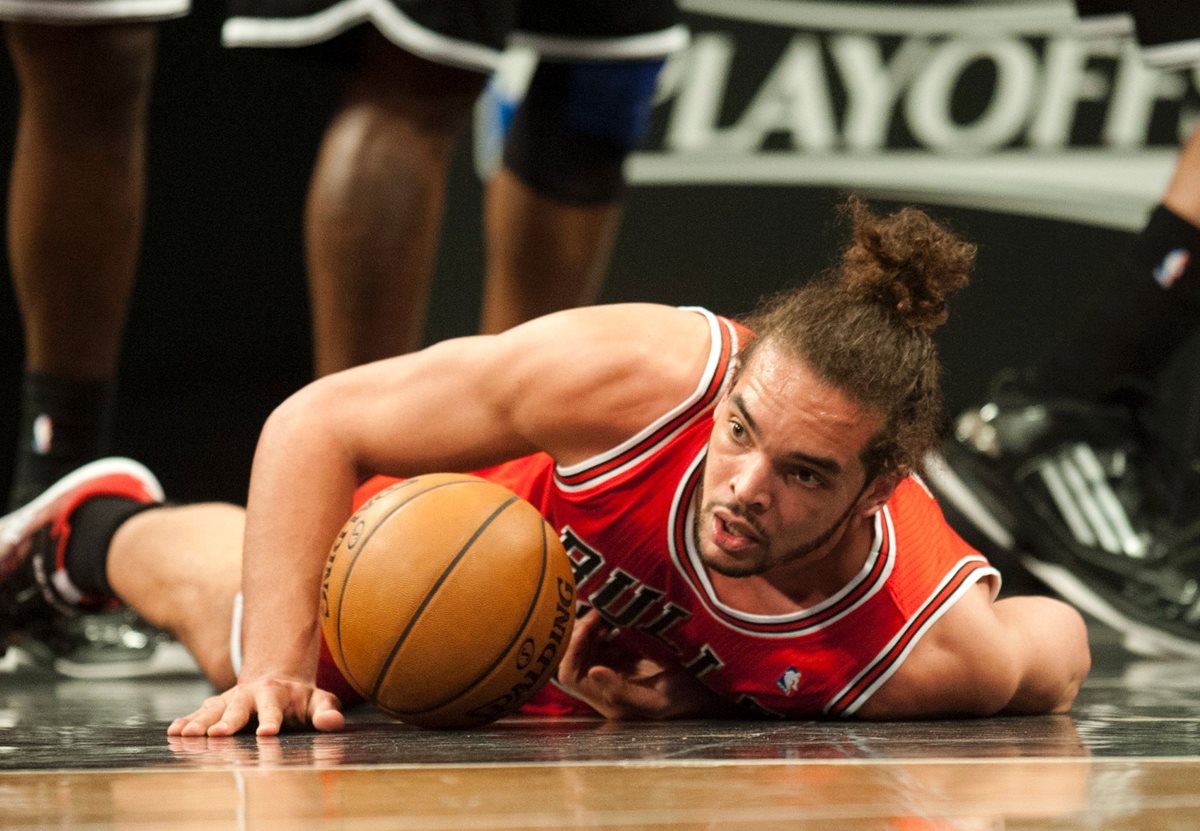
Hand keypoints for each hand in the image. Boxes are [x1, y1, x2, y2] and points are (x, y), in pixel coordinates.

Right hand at [167, 678, 344, 736]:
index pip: (274, 709)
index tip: (267, 733)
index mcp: (276, 694)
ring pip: (213, 710)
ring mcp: (231, 699)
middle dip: (228, 722)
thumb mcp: (318, 701)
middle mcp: (250, 695)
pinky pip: (200, 713)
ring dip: (200, 723)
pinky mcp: (217, 706)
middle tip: (217, 734)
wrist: (277, 677)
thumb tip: (332, 722)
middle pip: (238, 709)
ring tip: (185, 734)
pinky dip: (187, 721)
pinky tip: (175, 731)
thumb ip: (326, 712)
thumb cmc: (300, 697)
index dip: (271, 720)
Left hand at [555, 608, 731, 719]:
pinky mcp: (629, 658)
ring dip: (591, 624)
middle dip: (580, 631)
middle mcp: (606, 687)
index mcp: (608, 701)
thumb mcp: (658, 699)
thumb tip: (592, 670)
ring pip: (587, 646)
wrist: (715, 695)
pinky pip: (605, 639)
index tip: (591, 623)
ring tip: (606, 607)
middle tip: (598, 609)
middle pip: (574, 657)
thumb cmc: (689, 700)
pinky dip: (605, 623)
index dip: (572, 647)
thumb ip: (622, 689)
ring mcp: (616, 671)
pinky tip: (617, 612)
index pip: (569, 674)